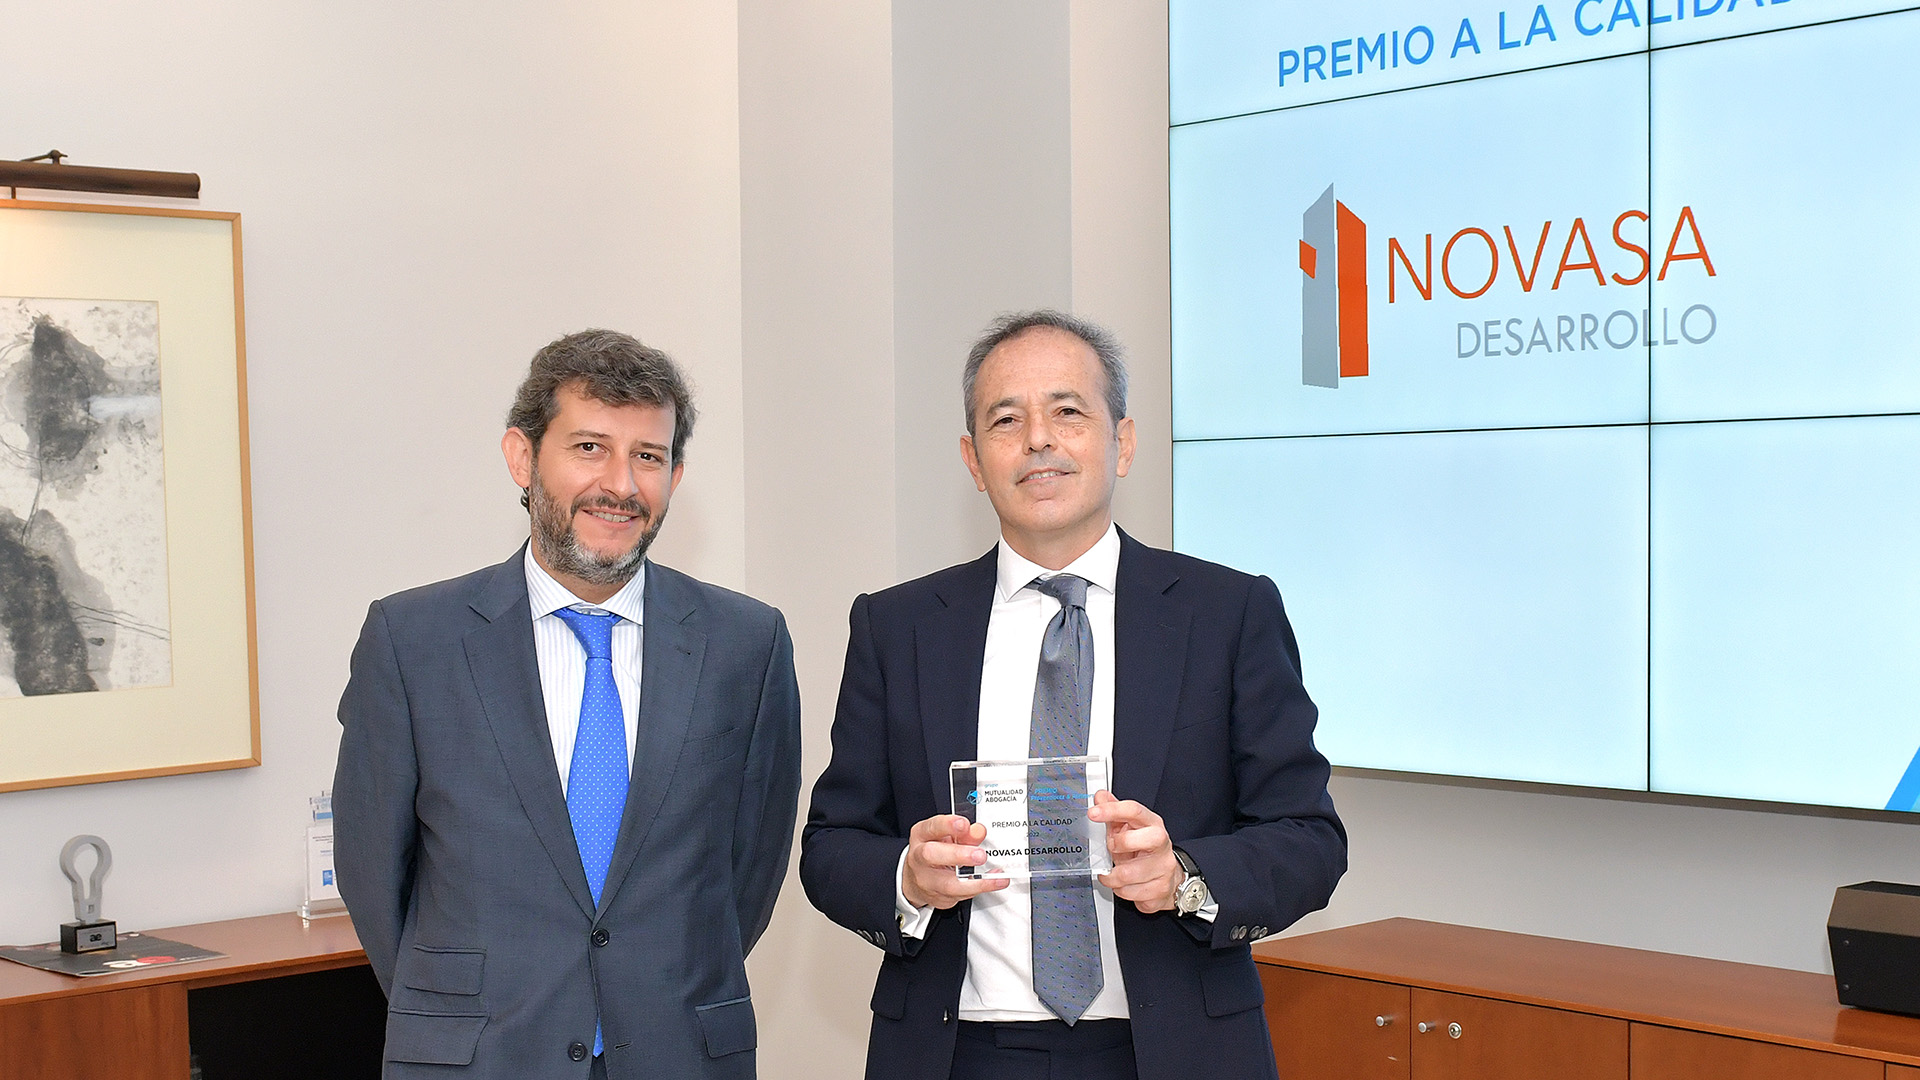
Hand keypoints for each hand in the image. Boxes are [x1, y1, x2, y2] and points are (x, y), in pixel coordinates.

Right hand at [901, 814, 1010, 908]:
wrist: (917, 877)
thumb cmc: (934, 850)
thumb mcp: (946, 836)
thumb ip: (965, 833)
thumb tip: (978, 832)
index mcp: (922, 836)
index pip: (932, 827)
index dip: (948, 825)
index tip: (964, 824)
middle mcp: (919, 858)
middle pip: (932, 855)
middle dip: (958, 854)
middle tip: (979, 855)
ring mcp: (926, 880)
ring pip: (947, 884)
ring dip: (975, 881)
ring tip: (994, 876)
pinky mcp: (938, 897)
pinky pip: (960, 896)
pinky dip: (980, 888)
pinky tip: (994, 882)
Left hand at [1089, 791, 1181, 912]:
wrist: (1170, 876)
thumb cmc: (1146, 850)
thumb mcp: (1131, 829)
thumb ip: (1114, 812)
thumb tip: (1100, 797)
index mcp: (1152, 824)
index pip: (1133, 811)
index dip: (1111, 810)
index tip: (1093, 813)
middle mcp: (1161, 844)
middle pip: (1130, 842)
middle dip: (1114, 848)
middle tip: (1112, 851)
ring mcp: (1164, 868)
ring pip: (1126, 875)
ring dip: (1113, 876)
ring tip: (1115, 873)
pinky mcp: (1161, 889)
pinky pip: (1130, 893)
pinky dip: (1122, 891)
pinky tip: (1127, 885)